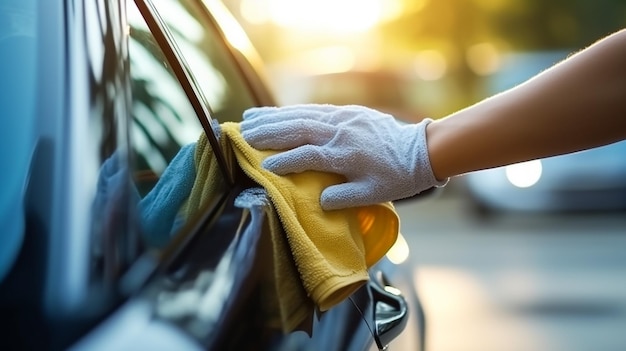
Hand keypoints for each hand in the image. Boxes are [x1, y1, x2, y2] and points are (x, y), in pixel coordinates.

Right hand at [241, 104, 446, 209]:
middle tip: (240, 135)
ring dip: (273, 117)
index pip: (306, 156)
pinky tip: (276, 112)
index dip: (283, 162)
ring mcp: (342, 118)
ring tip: (248, 119)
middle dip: (267, 132)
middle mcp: (339, 132)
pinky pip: (313, 109)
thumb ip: (343, 199)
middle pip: (296, 129)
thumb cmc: (396, 178)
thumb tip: (317, 201)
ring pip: (301, 115)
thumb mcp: (372, 195)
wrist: (421, 150)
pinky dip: (291, 110)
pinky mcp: (346, 111)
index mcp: (344, 155)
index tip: (263, 168)